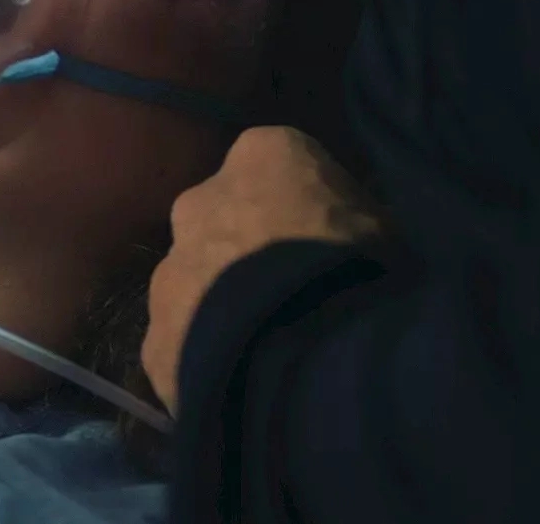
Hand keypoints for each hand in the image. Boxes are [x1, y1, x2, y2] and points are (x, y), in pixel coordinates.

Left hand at [142, 127, 377, 412]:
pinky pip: (184, 341)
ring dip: (223, 305)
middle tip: (294, 294)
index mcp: (261, 156)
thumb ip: (353, 220)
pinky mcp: (154, 335)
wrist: (308, 356)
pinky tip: (243, 383)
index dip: (306, 206)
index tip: (330, 241)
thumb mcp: (385, 227)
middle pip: (225, 219)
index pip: (279, 165)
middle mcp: (200, 200)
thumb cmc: (360, 273)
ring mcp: (169, 268)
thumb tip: (354, 234)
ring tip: (268, 347)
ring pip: (196, 281)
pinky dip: (207, 356)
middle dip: (250, 249)